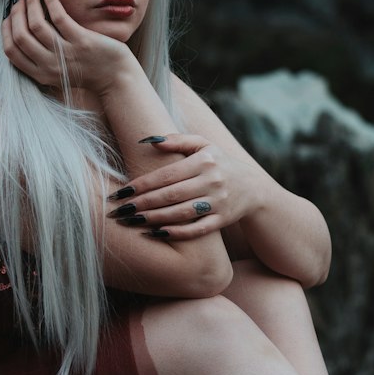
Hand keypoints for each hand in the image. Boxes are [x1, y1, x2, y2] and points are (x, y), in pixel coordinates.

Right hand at [1, 0, 130, 95]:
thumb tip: (23, 28)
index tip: (7, 14)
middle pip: (20, 36)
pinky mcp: (82, 42)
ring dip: (31, 3)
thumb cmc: (88, 71)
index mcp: (40, 74)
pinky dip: (50, 0)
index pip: (11, 51)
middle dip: (16, 12)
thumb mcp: (57, 71)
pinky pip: (59, 17)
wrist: (116, 79)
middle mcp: (50, 66)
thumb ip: (40, 58)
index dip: (5, 29)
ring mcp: (66, 54)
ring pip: (37, 25)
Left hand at [108, 134, 251, 237]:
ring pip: (181, 213)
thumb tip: (149, 141)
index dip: (142, 184)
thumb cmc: (219, 163)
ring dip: (154, 219)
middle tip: (119, 211)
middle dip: (142, 204)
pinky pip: (197, 229)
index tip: (120, 192)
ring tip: (131, 222)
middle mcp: (212, 181)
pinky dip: (177, 233)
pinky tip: (156, 234)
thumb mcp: (203, 145)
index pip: (166, 175)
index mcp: (204, 161)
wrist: (254, 188)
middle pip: (170, 195)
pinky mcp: (222, 220)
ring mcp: (218, 202)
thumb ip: (177, 140)